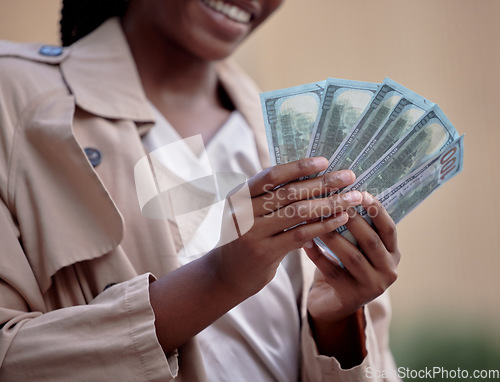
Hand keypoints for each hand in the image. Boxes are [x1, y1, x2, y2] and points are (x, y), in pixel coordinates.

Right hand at [210, 157, 362, 299]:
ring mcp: (252, 233)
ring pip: (298, 212)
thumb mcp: (249, 212)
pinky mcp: (264, 253)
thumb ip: (270, 196)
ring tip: (352, 198)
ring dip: (329, 203)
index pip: (271, 176)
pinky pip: (300, 234)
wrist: (226, 275)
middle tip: (349, 176)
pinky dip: (323, 225)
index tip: (325, 161)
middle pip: (289, 192)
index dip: (298, 167)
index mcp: (239, 195)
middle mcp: (242, 212)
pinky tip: (341, 219)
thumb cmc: (246, 237)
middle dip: (323, 182)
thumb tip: (312, 175)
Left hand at [303, 192, 400, 362]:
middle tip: (335, 202)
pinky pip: (331, 272)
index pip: (389, 229)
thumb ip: (356, 226)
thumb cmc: (344, 266)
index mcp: (392, 254)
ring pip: (351, 257)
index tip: (362, 192)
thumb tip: (342, 190)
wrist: (333, 304)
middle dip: (353, 220)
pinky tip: (304, 243)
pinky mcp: (352, 297)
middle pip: (371, 241)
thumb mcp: (357, 246)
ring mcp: (371, 286)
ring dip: (332, 236)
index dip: (377, 210)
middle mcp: (388, 271)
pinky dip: (317, 255)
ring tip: (315, 219)